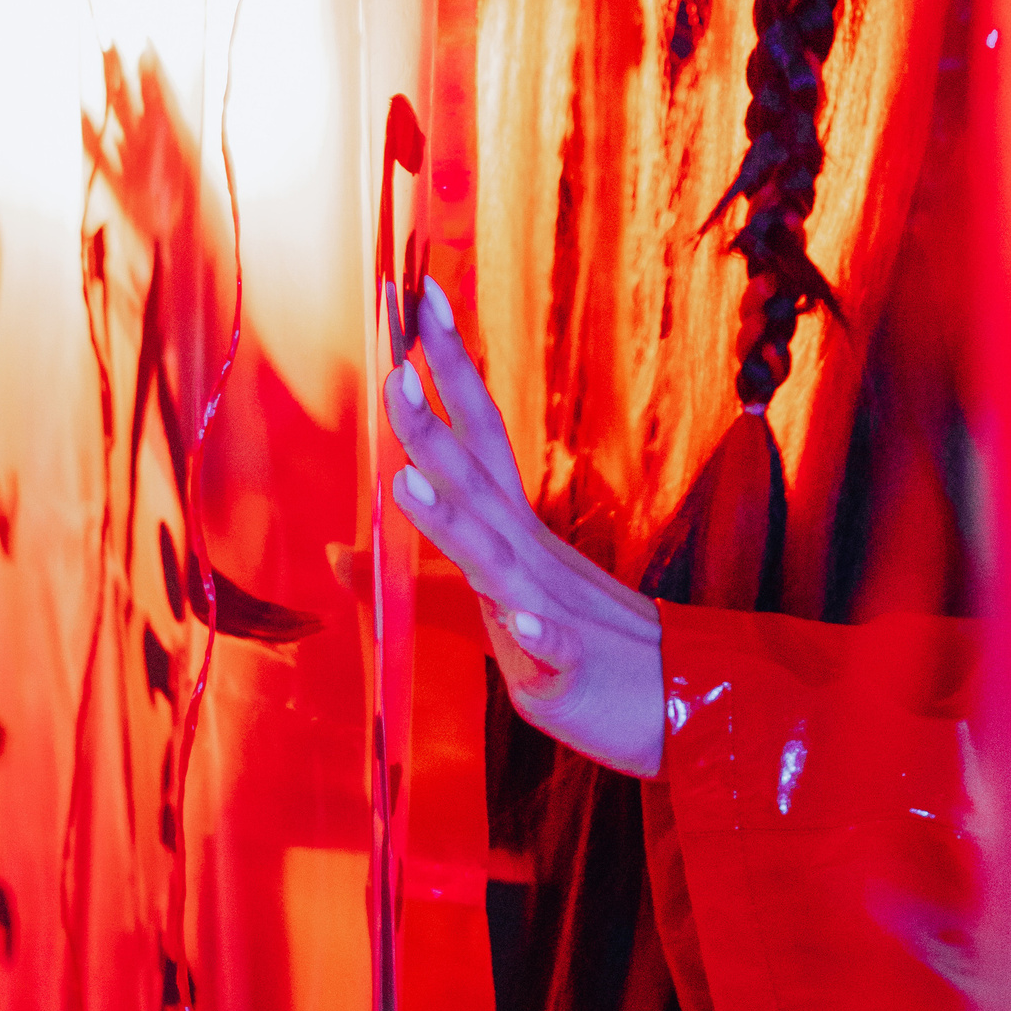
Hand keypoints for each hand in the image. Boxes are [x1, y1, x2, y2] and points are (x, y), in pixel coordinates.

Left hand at [388, 279, 666, 779]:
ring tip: (408, 480)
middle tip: (394, 360)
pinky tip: (521, 622)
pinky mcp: (573, 671)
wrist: (678, 710)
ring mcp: (553, 610)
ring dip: (454, 520)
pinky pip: (556, 650)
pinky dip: (541, 636)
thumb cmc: (579, 652)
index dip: (446, 369)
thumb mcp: (492, 608)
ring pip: (499, 559)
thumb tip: (332, 551)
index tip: (416, 299)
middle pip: (479, 476)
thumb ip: (420, 570)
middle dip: (432, 421)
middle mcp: (530, 556)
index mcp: (514, 532)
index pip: (476, 435)